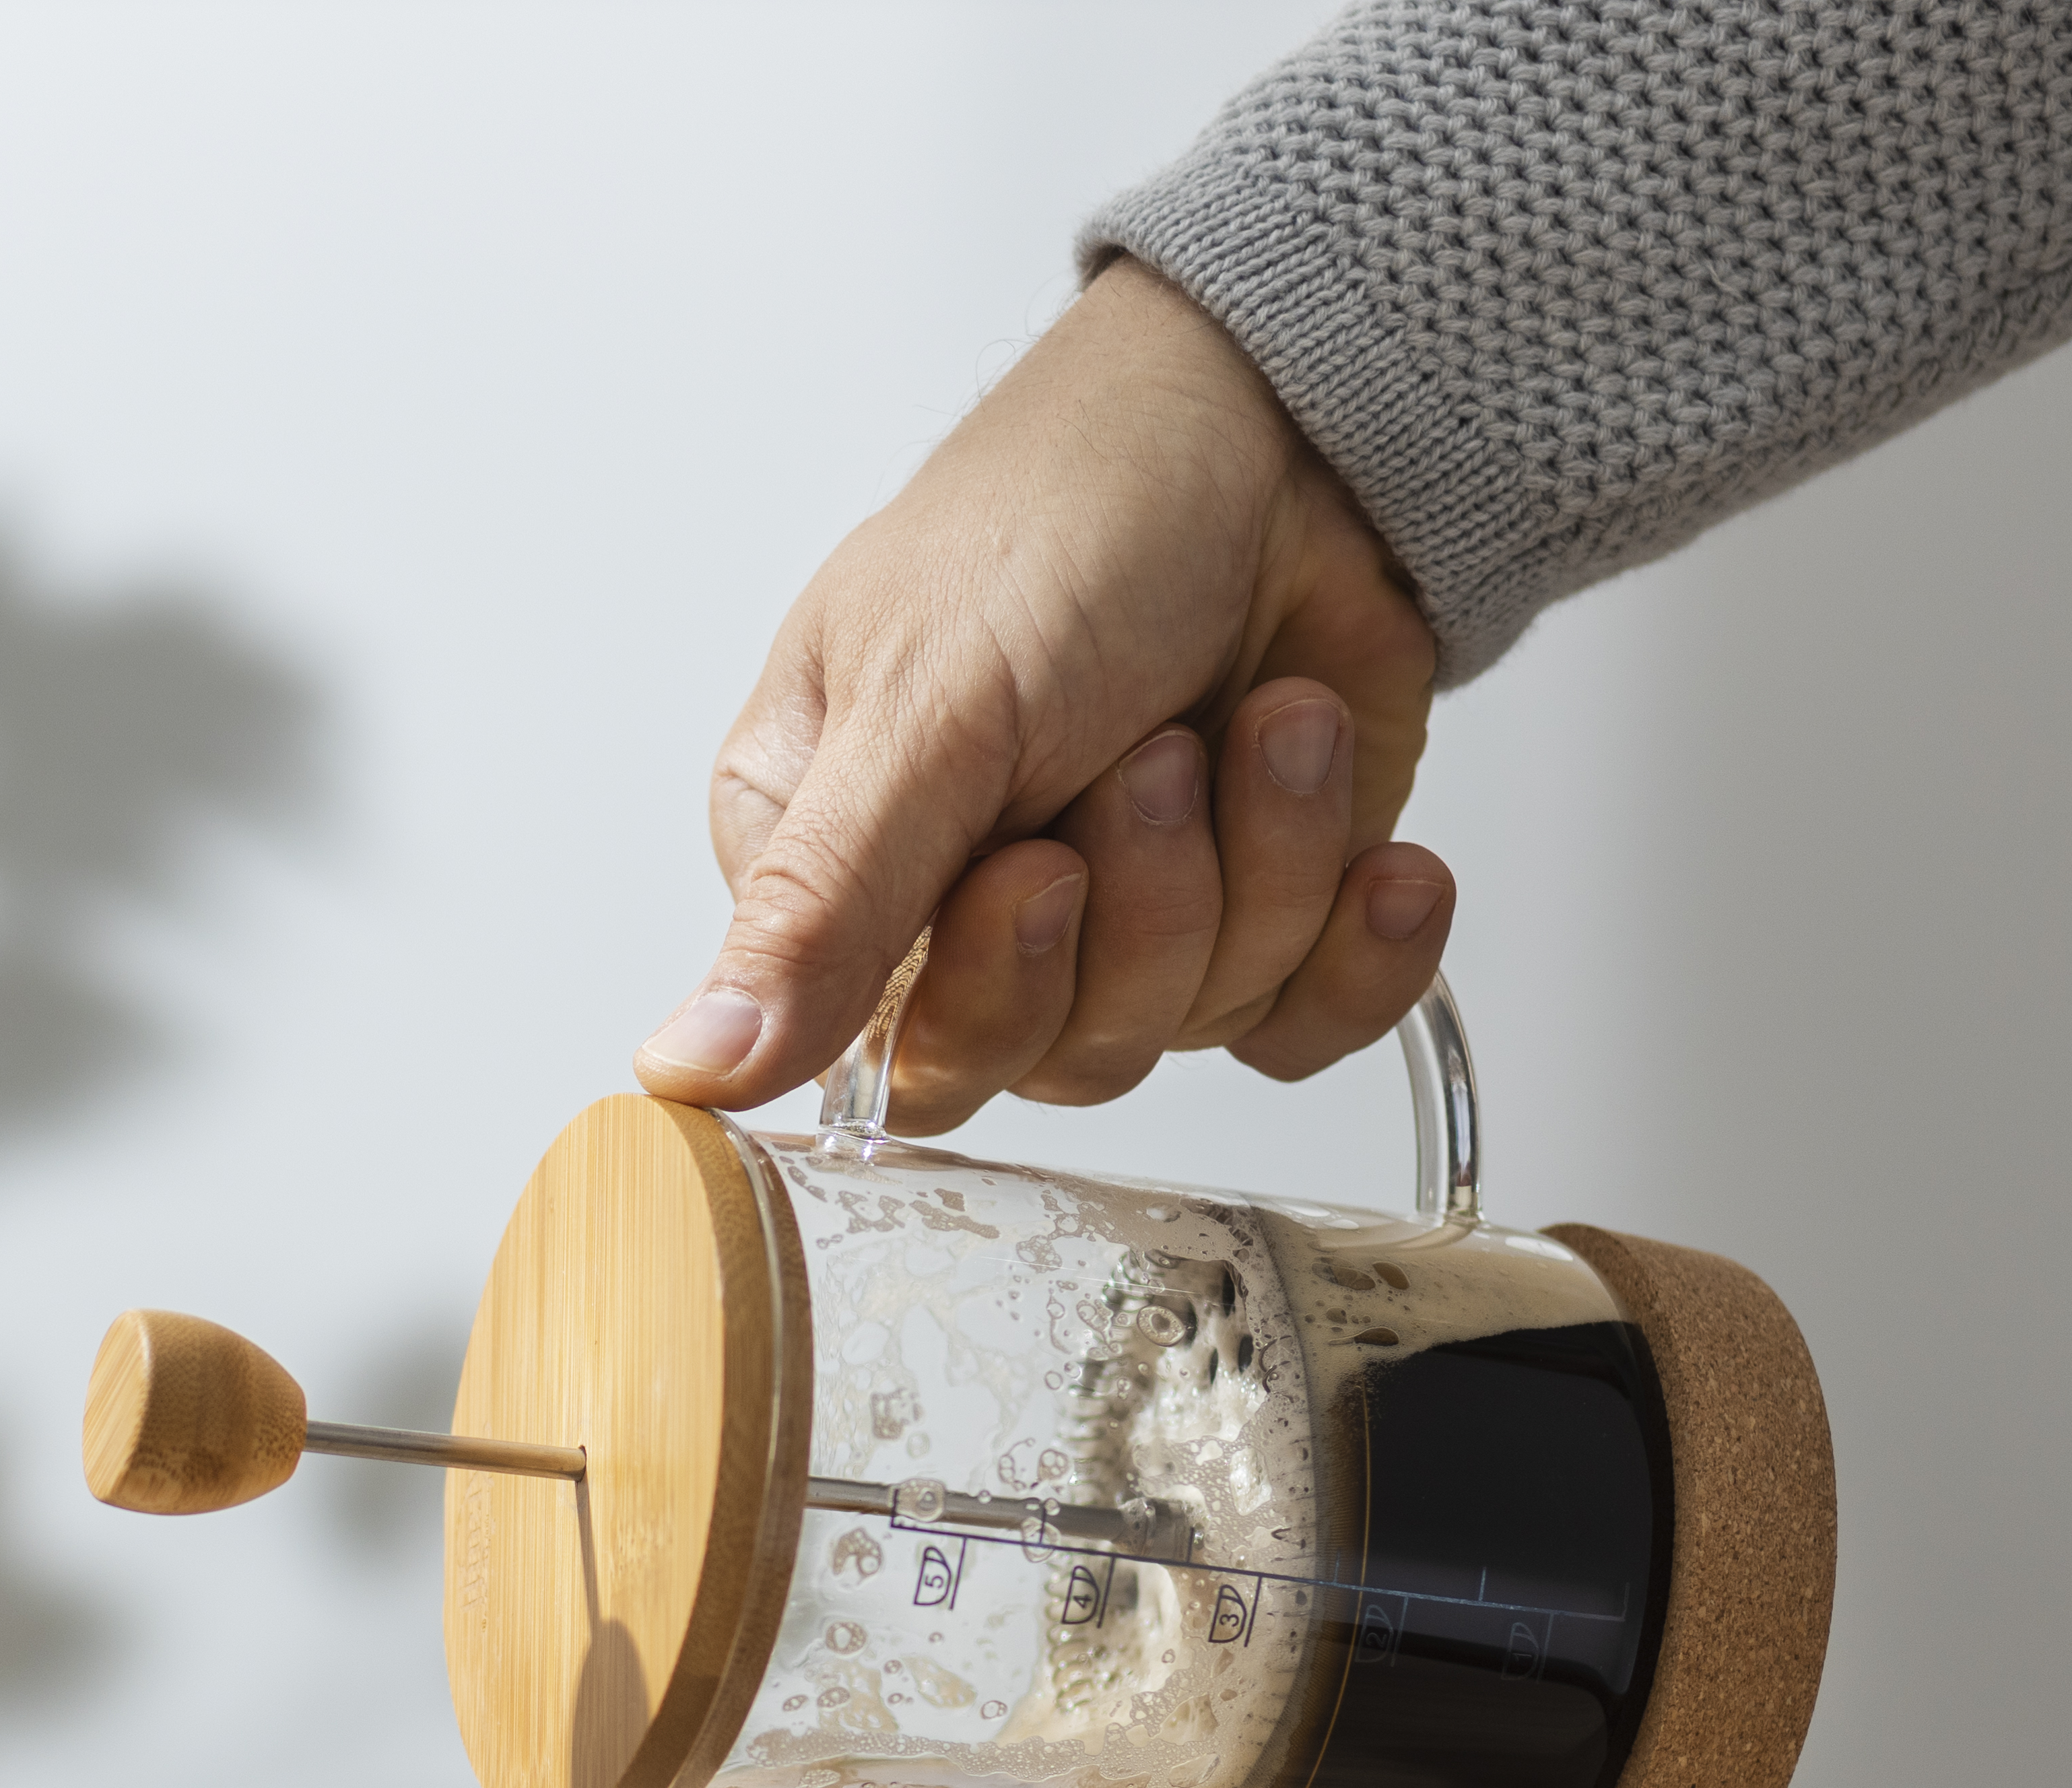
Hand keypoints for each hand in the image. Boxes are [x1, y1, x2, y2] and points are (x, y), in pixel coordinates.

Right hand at [636, 259, 1449, 1134]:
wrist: (1294, 432)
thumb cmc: (1077, 516)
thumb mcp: (926, 704)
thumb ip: (816, 907)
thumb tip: (686, 1071)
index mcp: (837, 863)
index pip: (895, 1059)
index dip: (994, 990)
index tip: (1041, 863)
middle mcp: (969, 910)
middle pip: (1051, 1056)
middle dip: (1143, 906)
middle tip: (1161, 754)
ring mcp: (1124, 922)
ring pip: (1189, 1027)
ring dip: (1262, 864)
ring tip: (1266, 722)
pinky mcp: (1260, 920)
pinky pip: (1303, 1026)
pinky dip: (1355, 949)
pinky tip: (1386, 862)